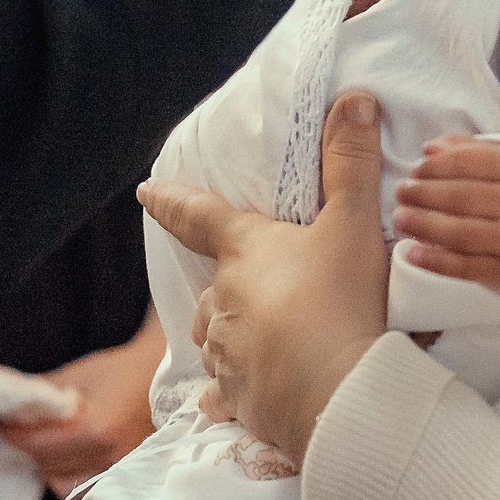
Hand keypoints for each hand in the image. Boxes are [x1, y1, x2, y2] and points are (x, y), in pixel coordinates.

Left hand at [0, 316, 164, 499]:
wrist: (167, 380)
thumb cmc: (122, 371)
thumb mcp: (77, 375)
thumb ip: (38, 395)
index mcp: (97, 430)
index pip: (34, 446)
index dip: (11, 434)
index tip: (1, 423)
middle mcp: (109, 460)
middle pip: (45, 467)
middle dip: (28, 449)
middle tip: (22, 430)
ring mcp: (120, 476)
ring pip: (61, 485)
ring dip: (49, 466)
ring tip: (51, 443)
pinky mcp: (124, 484)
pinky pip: (82, 492)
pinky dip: (70, 477)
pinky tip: (71, 457)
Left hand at [138, 90, 391, 462]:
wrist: (342, 394)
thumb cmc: (345, 302)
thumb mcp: (354, 225)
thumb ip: (352, 163)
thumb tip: (352, 98)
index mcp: (245, 252)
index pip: (198, 216)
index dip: (171, 200)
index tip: (145, 192)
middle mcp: (224, 301)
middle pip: (214, 286)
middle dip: (230, 285)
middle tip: (263, 288)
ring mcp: (227, 354)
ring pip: (215, 337)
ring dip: (230, 334)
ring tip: (264, 337)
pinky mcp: (238, 401)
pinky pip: (223, 394)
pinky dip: (230, 391)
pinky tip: (239, 396)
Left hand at [393, 138, 499, 290]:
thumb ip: (466, 149)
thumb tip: (427, 149)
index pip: (468, 163)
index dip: (435, 166)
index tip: (414, 169)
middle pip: (460, 198)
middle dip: (423, 194)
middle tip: (400, 192)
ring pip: (460, 233)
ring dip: (423, 225)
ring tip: (399, 218)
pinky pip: (466, 268)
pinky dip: (435, 262)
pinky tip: (411, 253)